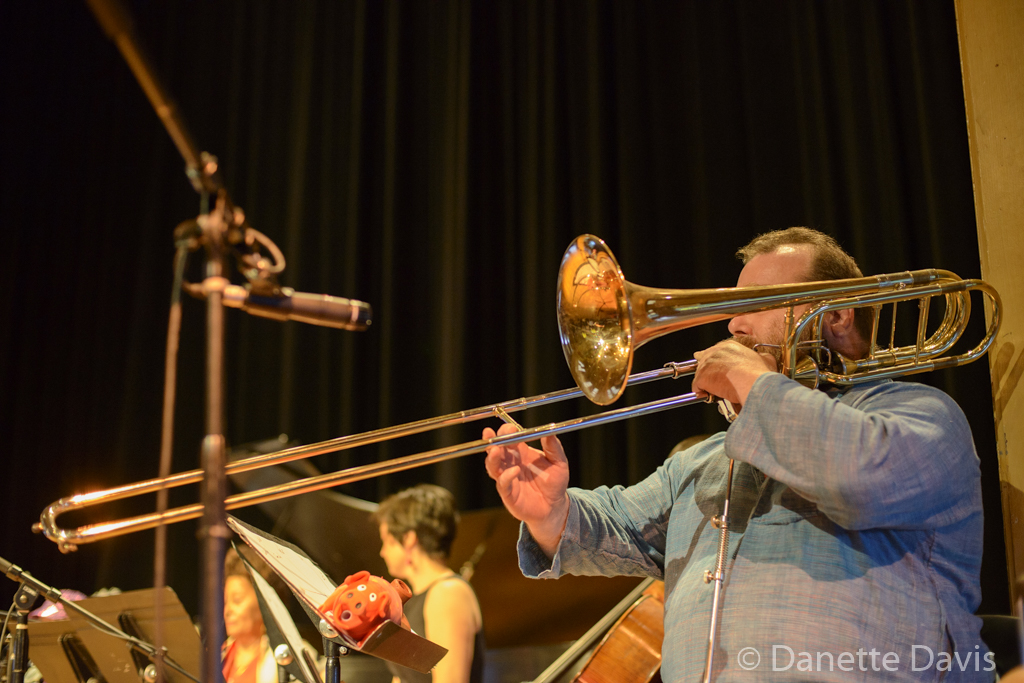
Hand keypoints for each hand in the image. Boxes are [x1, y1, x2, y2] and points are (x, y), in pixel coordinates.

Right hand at [484, 424, 569, 554]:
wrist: (555, 507)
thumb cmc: (555, 483)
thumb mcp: (559, 462)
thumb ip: (553, 447)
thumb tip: (550, 432)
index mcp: (521, 453)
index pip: (509, 438)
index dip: (507, 432)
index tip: (510, 428)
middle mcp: (511, 464)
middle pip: (496, 449)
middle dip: (492, 441)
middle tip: (492, 434)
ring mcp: (508, 478)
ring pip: (492, 466)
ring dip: (492, 457)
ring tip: (495, 450)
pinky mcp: (509, 494)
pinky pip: (503, 484)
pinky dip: (506, 476)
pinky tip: (514, 471)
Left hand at [692, 339, 776, 407]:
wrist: (753, 383)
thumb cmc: (760, 373)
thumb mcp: (765, 360)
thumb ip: (760, 357)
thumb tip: (763, 358)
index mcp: (729, 347)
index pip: (715, 351)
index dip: (714, 361)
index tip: (714, 367)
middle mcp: (716, 352)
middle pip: (703, 360)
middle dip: (707, 371)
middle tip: (712, 379)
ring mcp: (707, 364)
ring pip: (700, 374)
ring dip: (706, 383)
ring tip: (715, 390)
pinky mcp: (702, 377)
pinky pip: (696, 387)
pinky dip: (701, 392)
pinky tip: (708, 396)